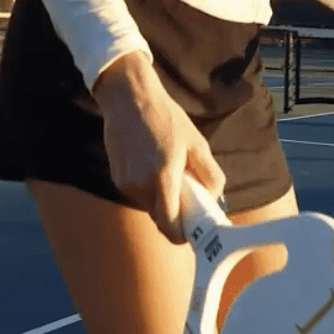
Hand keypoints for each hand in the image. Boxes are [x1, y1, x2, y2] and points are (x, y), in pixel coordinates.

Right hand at [92, 51, 224, 242]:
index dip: (183, 234)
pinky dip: (150, 188)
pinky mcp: (117, 178)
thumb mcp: (198, 144)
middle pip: (161, 219)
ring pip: (150, 206)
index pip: (170, 225)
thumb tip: (215, 200)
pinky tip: (154, 164)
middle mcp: (140, 185)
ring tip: (170, 171)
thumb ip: (211, 177)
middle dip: (176, 214)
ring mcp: (125, 183)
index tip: (194, 229)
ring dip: (163, 199)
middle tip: (190, 195)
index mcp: (162, 177)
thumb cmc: (166, 119)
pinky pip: (139, 194)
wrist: (129, 99)